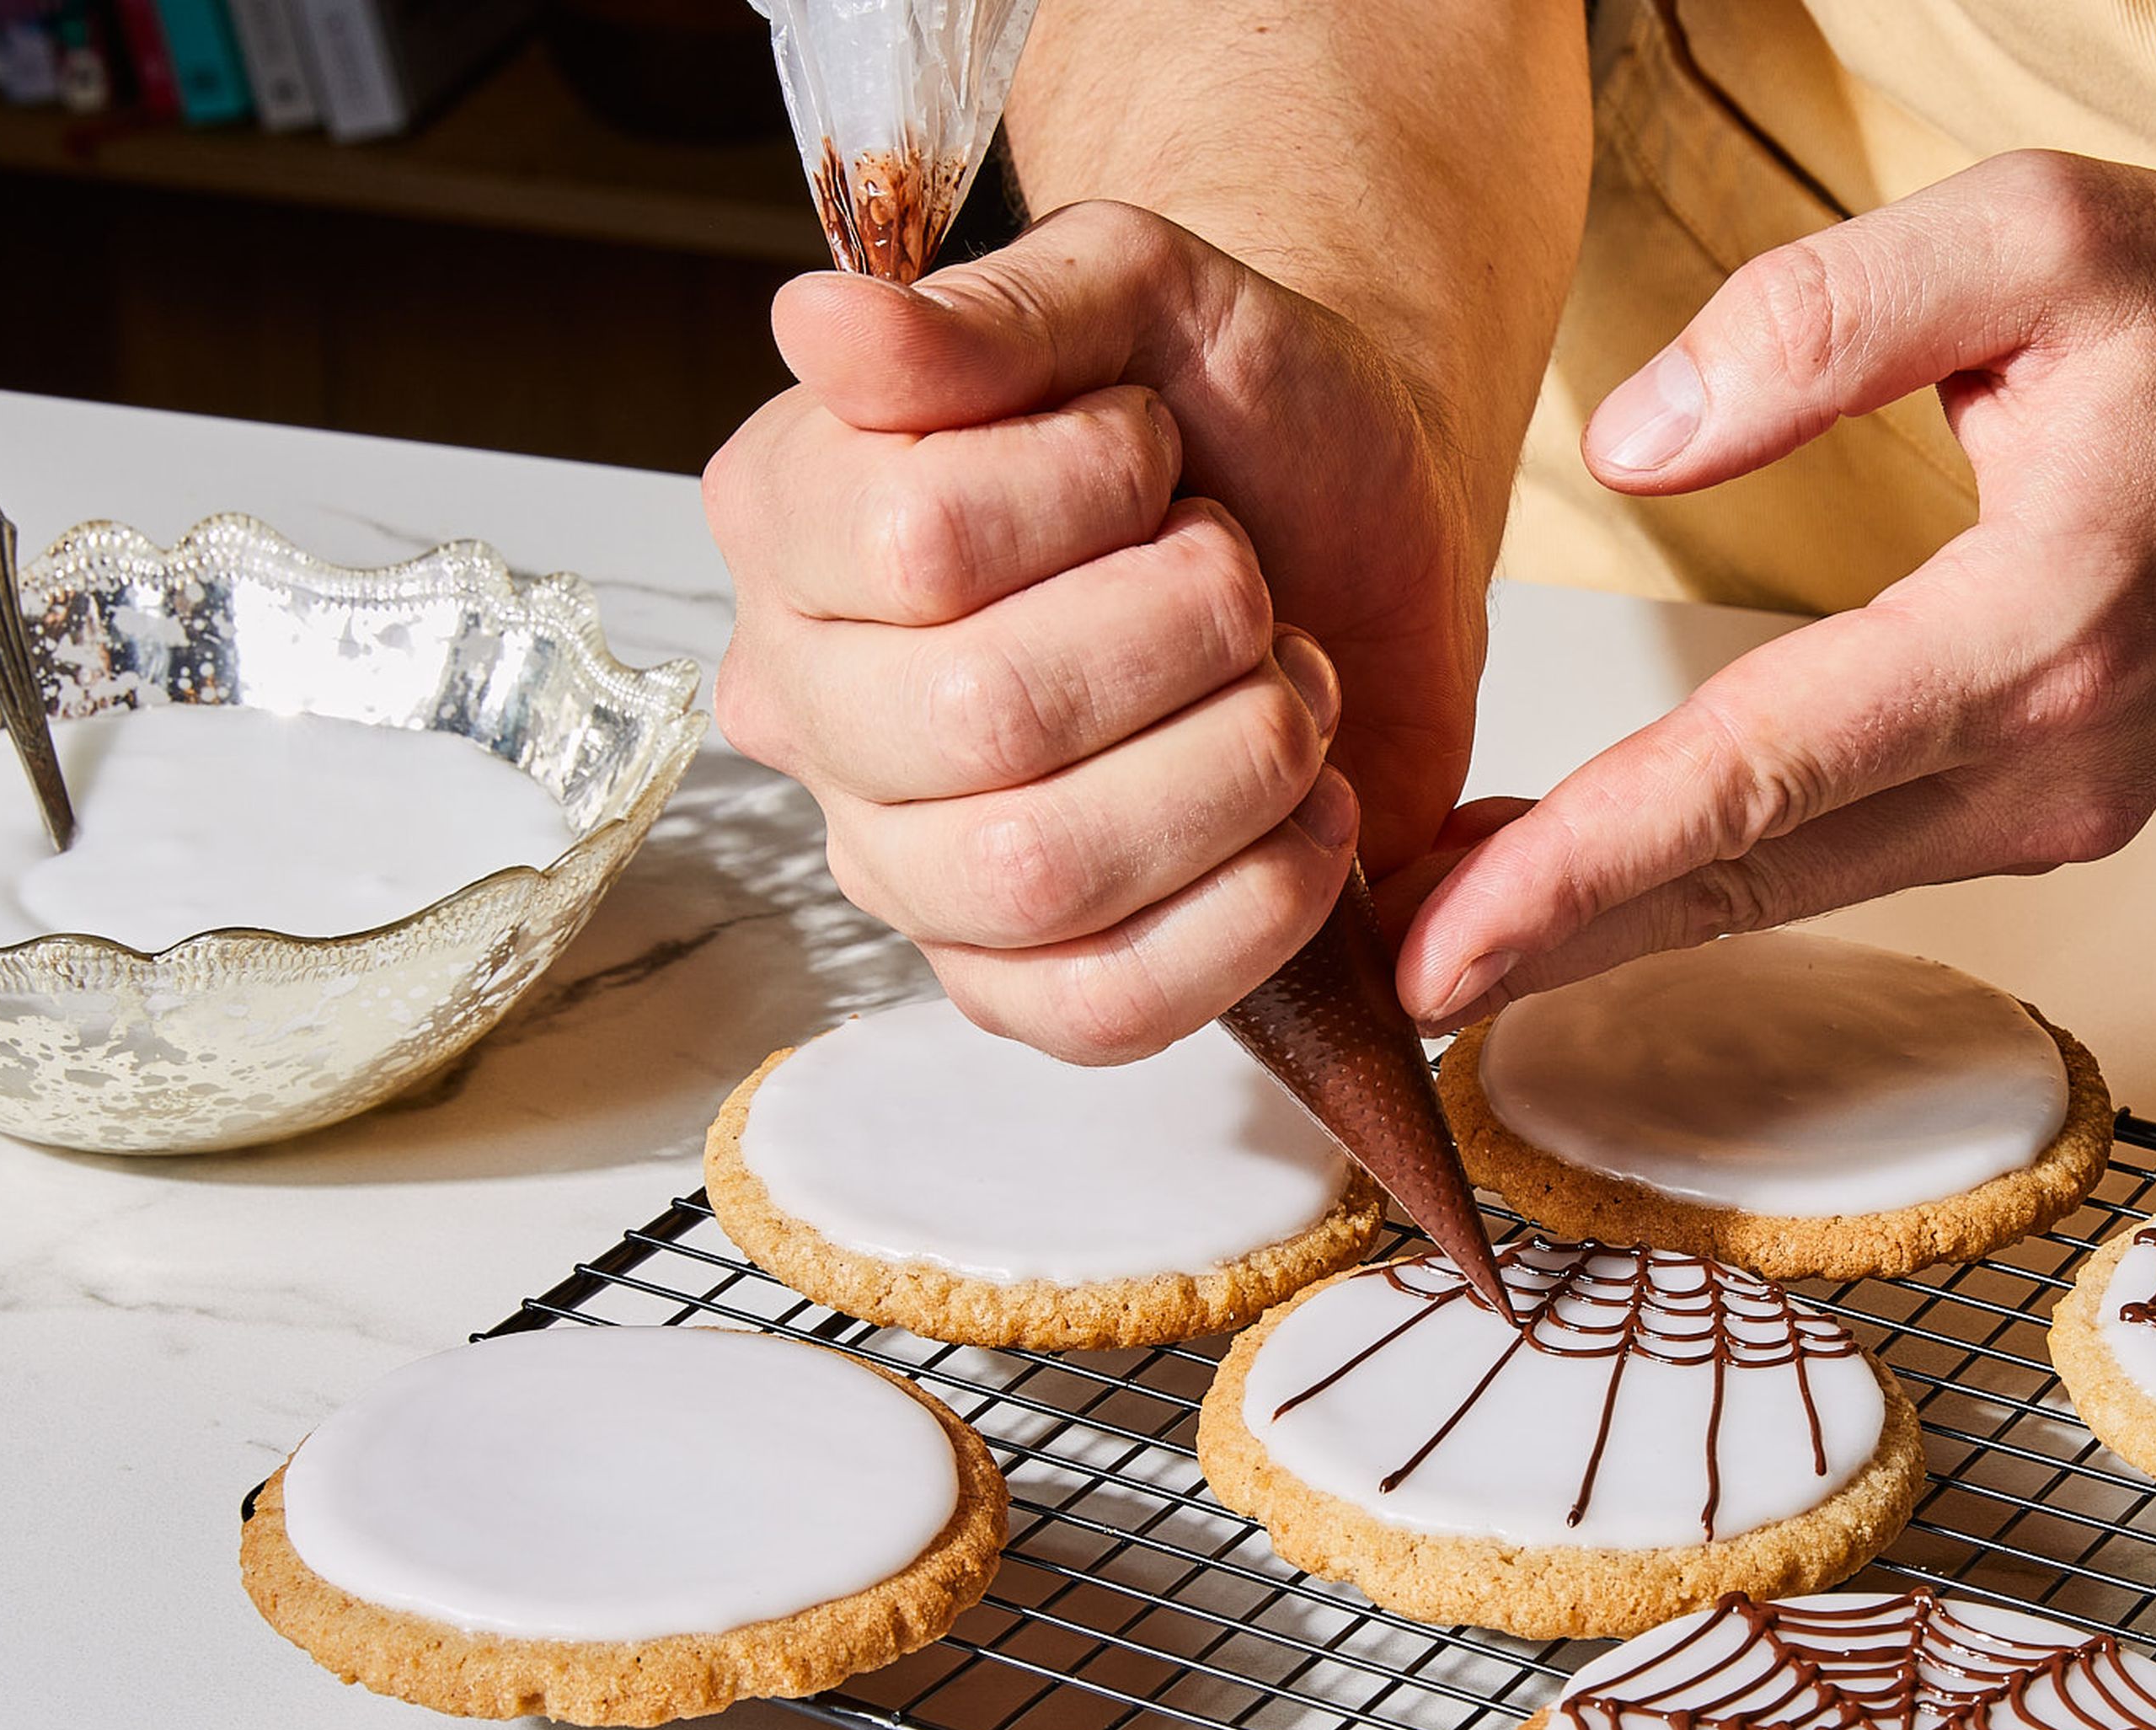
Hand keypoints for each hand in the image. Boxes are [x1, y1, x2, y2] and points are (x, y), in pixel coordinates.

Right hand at [705, 202, 1494, 1060]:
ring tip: (1292, 692)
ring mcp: (910, 865)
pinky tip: (1311, 818)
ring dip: (1233, 771)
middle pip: (981, 723)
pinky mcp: (1024, 978)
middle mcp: (821, 708)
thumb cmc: (1230, 412)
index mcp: (798, 523)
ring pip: (1037, 878)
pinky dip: (1247, 916)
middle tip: (1249, 584)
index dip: (1086, 491)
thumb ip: (994, 311)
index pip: (915, 541)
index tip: (1156, 448)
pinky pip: (1102, 1010)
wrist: (1356, 527)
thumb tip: (823, 324)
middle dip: (1186, 638)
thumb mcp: (1139, 292)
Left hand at [1395, 149, 2155, 1025]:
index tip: (1439, 943)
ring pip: (1790, 890)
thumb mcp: (2035, 242)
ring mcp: (2051, 814)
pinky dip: (1714, 880)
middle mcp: (2043, 763)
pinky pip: (1843, 863)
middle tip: (1388, 990)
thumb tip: (1635, 445)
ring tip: (1451, 931)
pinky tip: (1606, 874)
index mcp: (2035, 627)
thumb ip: (1824, 318)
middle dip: (1559, 938)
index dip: (1583, 866)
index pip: (1760, 770)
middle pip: (1751, 878)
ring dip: (1620, 920)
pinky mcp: (2045, 816)